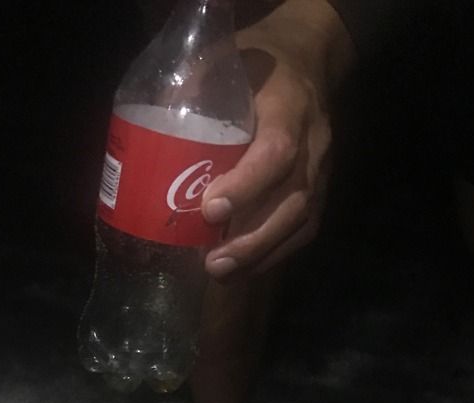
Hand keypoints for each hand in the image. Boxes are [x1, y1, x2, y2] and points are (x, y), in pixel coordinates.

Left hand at [202, 0, 354, 280]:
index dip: (247, 185)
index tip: (210, 210)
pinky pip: (302, 231)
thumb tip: (152, 124)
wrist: (308, 61)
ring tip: (221, 273)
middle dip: (252, 237)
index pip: (277, 152)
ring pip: (300, 221)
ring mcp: (321, 171)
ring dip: (259, 254)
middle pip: (293, 199)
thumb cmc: (258, 64)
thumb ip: (194, 86)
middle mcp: (314, 143)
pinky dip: (272, 255)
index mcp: (290, 105)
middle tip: (213, 261)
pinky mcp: (320, 191)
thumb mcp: (226, 59)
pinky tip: (242, 270)